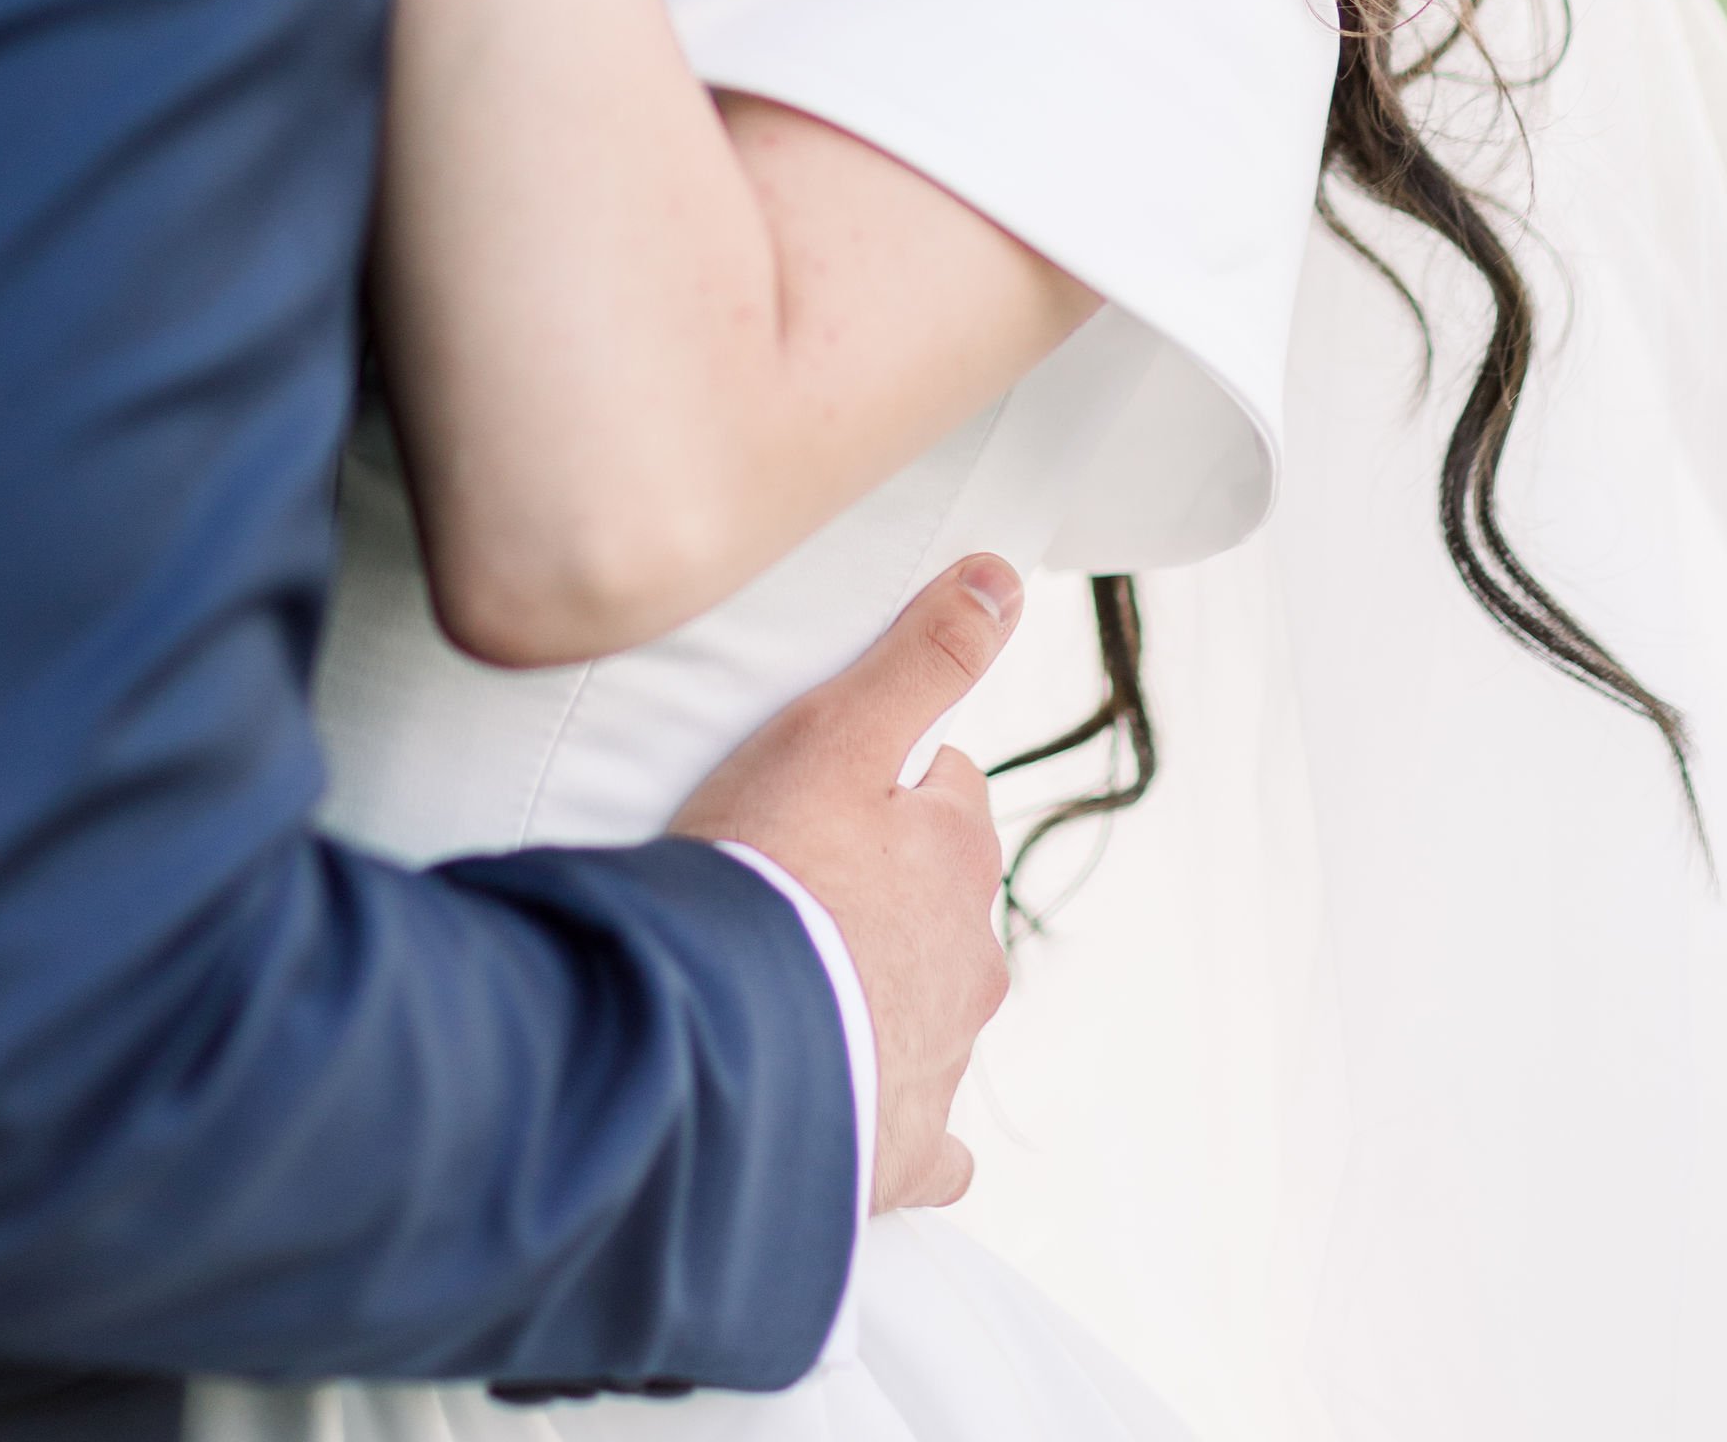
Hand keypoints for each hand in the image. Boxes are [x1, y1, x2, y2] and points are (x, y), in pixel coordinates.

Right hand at [674, 557, 1018, 1212]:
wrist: (722, 1048)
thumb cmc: (768, 877)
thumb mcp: (836, 734)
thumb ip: (921, 656)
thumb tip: (1004, 578)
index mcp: (957, 858)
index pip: (946, 792)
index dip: (885, 780)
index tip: (826, 785)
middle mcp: (969, 960)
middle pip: (943, 901)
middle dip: (891, 887)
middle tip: (799, 878)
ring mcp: (939, 1058)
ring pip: (933, 1007)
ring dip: (884, 990)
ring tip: (802, 982)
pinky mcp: (900, 1148)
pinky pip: (923, 1140)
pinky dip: (897, 1119)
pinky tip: (859, 1113)